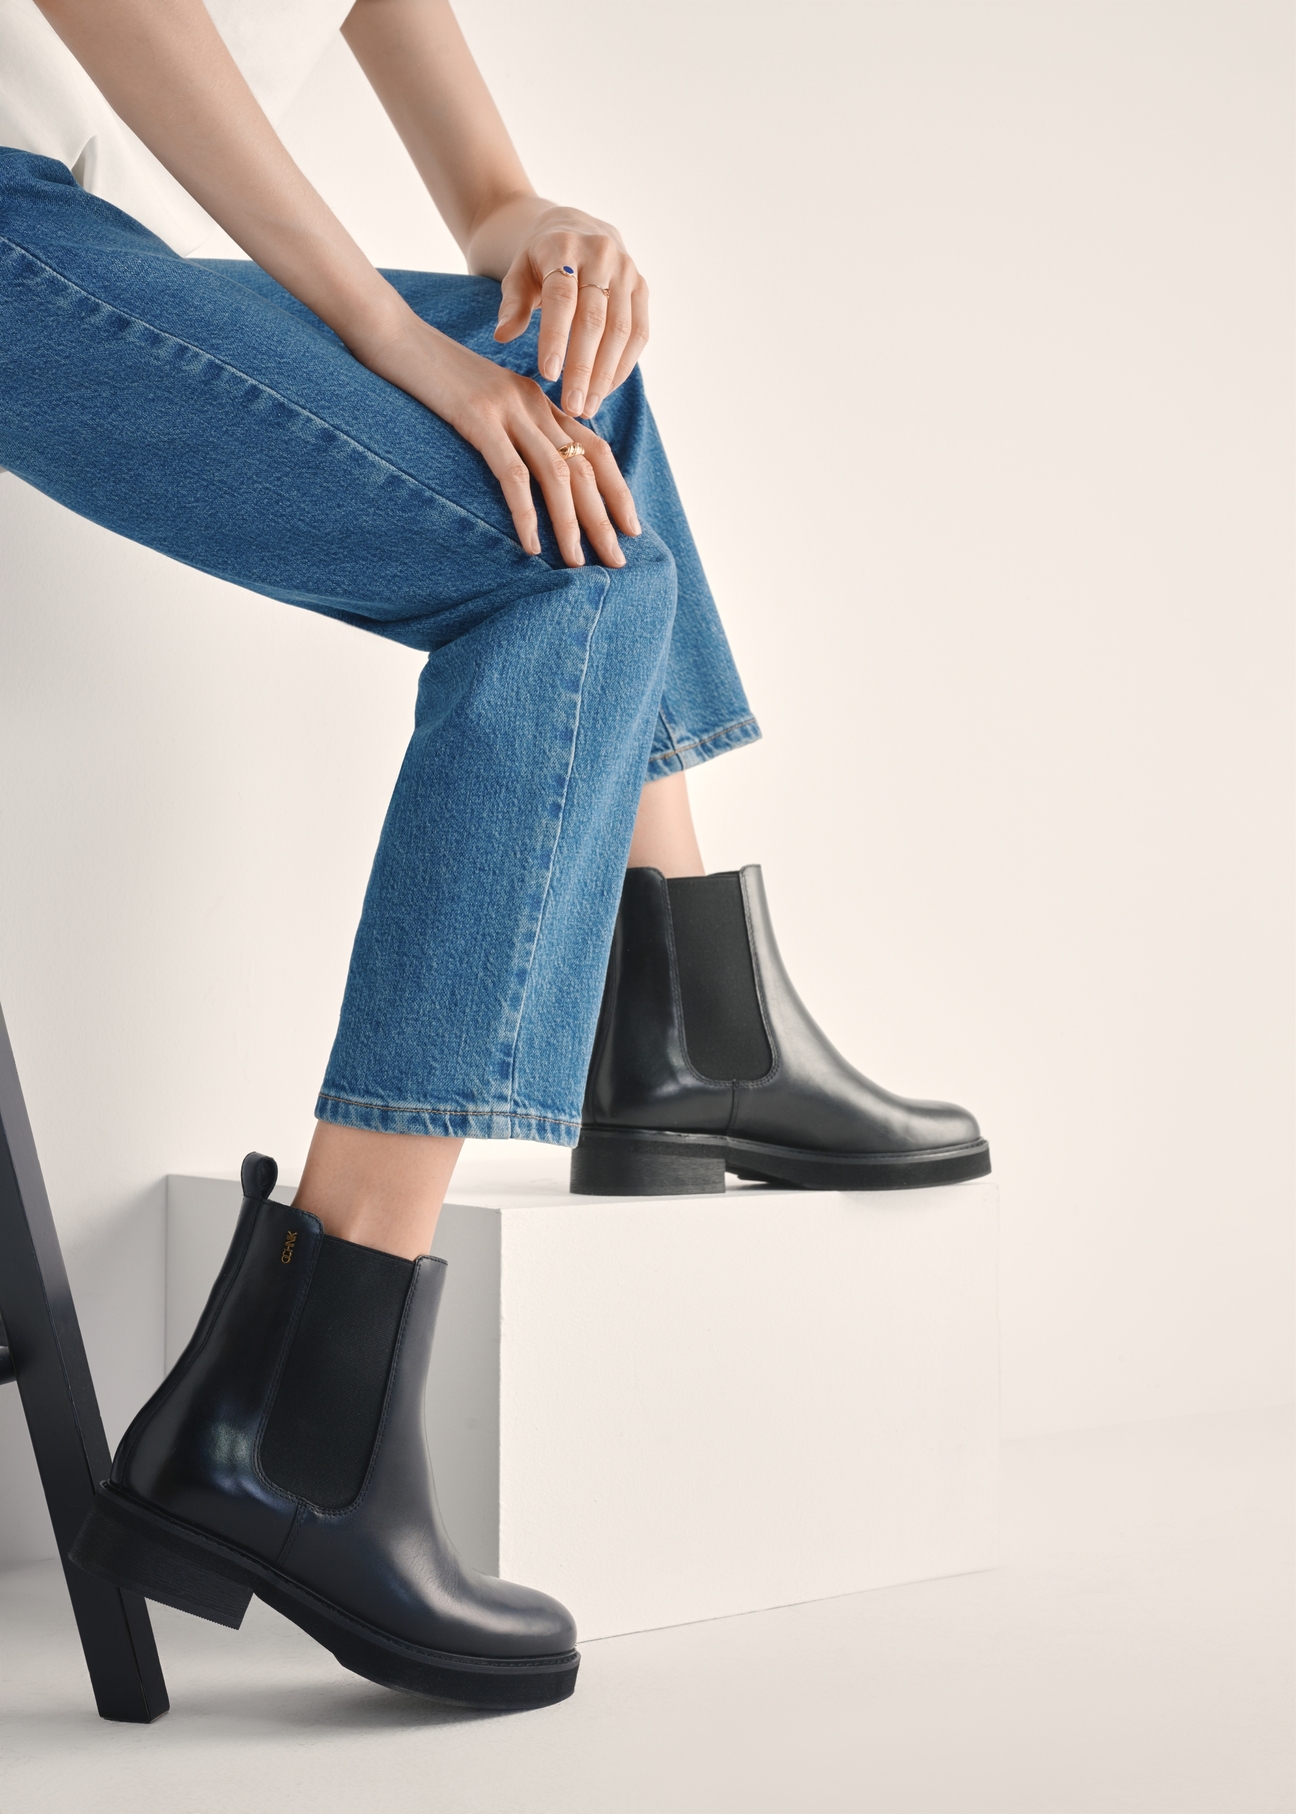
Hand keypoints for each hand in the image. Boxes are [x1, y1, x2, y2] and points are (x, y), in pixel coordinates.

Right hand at [356, 307, 640, 568]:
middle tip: (619, 560)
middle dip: (605, 517)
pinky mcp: (477, 418)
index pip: (594, 447)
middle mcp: (532, 402)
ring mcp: (506, 409)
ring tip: (578, 564)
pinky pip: (512, 475)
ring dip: (571, 524)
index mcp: (538, 398)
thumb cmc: (427, 373)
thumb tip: (529, 471)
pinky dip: (526, 514)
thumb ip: (510, 425)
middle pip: (585, 466)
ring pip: (557, 474)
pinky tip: (531, 546)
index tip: (630, 526)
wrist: (389, 333)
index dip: (617, 489)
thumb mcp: (481, 397)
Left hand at [491, 206, 648, 419]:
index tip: (548, 375)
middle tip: (571, 407)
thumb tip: (503, 335)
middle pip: (595, 319)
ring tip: (588, 408)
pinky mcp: (642, 288)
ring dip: (605, 374)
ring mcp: (626, 270)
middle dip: (583, 368)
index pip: (561, 297)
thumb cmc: (538, 262)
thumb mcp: (517, 274)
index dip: (556, 337)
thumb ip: (512, 304)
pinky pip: (639, 333)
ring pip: (621, 330)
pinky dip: (622, 366)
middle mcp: (601, 254)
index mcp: (563, 247)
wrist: (574, 229)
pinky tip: (604, 391)